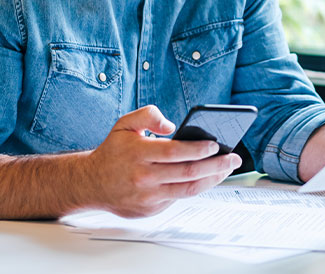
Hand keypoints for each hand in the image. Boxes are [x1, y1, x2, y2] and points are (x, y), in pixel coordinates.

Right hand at [83, 105, 241, 216]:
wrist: (90, 183)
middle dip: (216, 165)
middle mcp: (144, 177)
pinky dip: (196, 187)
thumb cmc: (113, 151)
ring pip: (188, 190)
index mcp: (138, 153)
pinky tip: (208, 177)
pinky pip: (179, 198)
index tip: (216, 144)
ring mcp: (148, 196)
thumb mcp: (124, 123)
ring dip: (212, 179)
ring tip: (227, 168)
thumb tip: (171, 125)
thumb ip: (148, 114)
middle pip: (188, 172)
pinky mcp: (150, 209)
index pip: (175, 152)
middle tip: (234, 157)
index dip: (198, 149)